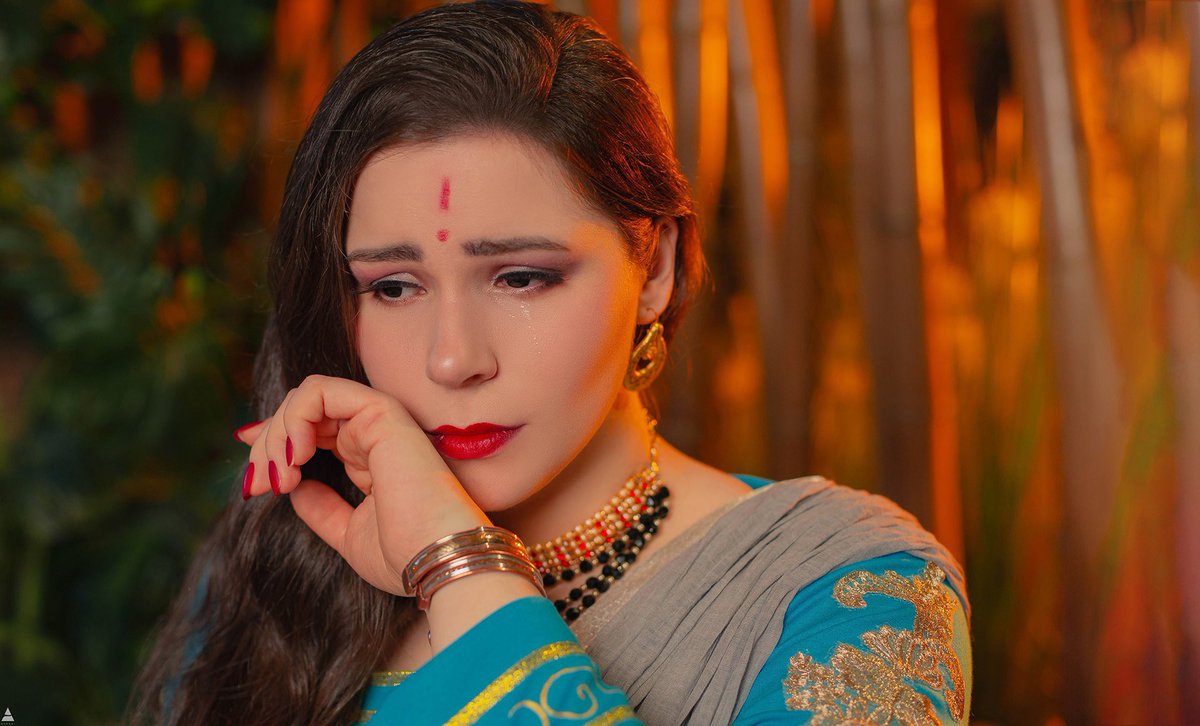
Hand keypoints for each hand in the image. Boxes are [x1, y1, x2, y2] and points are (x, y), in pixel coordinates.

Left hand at [235, 375, 489, 595]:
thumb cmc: (404, 556)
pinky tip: (295, 456)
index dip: (273, 443)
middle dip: (266, 444)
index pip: (312, 431)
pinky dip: (295, 417)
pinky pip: (320, 391)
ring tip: (277, 475)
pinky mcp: (379, 411)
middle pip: (302, 412)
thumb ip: (321, 508)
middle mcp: (373, 434)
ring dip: (277, 433)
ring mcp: (377, 420)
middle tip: (258, 484)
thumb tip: (294, 489)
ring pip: (306, 397)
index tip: (252, 478)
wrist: (436, 561)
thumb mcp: (348, 536)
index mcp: (369, 458)